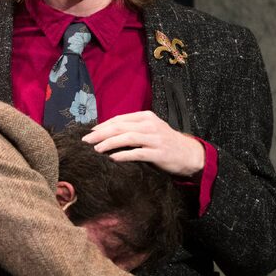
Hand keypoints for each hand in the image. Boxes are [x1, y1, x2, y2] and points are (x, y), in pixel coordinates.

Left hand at [81, 111, 204, 177]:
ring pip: (127, 138)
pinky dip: (124, 155)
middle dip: (101, 134)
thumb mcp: (150, 129)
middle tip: (86, 141)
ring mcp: (155, 139)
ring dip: (109, 143)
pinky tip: (113, 158)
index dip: (103, 126)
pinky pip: (138, 153)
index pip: (120, 119)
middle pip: (120, 127)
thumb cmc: (165, 142)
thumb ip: (133, 128)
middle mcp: (150, 125)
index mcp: (146, 117)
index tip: (90, 133)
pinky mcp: (159, 153)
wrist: (189, 154)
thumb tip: (107, 132)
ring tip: (96, 150)